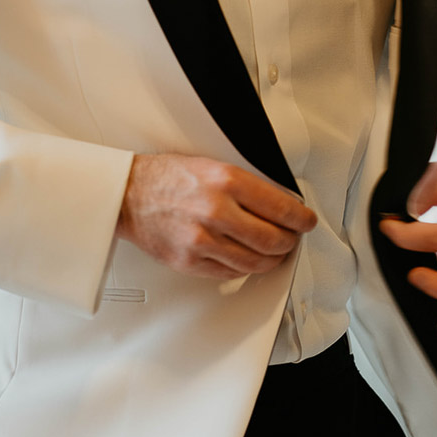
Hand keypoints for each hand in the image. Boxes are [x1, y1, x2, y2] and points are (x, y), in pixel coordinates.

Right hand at [116, 153, 316, 279]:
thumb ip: (245, 184)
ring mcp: (202, 240)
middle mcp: (216, 210)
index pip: (281, 207)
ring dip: (272, 259)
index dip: (301, 219)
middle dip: (290, 241)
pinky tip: (248, 259)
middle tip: (293, 237)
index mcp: (225, 180)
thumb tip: (279, 202)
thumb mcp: (212, 164)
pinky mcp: (190, 261)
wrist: (129, 194)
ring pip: (255, 262)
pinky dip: (245, 267)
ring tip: (275, 252)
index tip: (307, 221)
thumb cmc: (168, 177)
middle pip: (273, 239)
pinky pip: (230, 272)